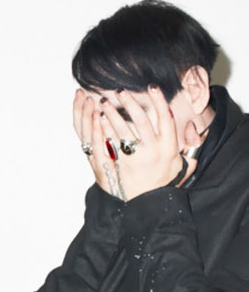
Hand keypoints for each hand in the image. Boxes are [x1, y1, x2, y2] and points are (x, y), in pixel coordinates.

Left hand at [74, 86, 199, 200]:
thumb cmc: (166, 182)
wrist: (150, 204)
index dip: (159, 101)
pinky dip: (104, 131)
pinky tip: (98, 121)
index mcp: (169, 148)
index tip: (152, 87)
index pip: (165, 118)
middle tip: (120, 91)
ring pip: (123, 130)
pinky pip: (111, 144)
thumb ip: (193, 145)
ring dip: (113, 114)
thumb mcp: (185, 165)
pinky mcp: (121, 166)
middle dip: (130, 103)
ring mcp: (136, 159)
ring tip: (105, 103)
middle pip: (141, 120)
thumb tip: (193, 126)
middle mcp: (153, 151)